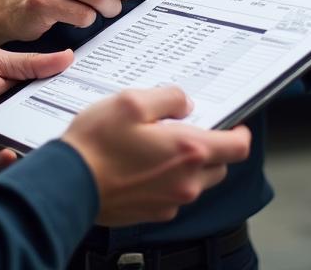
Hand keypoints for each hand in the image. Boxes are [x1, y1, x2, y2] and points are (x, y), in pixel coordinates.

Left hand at [0, 47, 73, 172]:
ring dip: (33, 144)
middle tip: (75, 125)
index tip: (90, 96)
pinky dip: (7, 159)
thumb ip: (31, 64)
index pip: (48, 93)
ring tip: (46, 142)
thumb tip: (67, 57)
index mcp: (17, 87)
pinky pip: (1, 161)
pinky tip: (10, 152)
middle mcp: (11, 112)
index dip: (66, 95)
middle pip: (40, 121)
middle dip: (56, 124)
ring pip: (24, 143)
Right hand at [62, 88, 251, 225]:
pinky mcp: (154, 213)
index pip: (237, 147)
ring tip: (157, 145)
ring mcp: (171, 201)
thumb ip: (167, 98)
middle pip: (219, 165)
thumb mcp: (131, 101)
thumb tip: (185, 104)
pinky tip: (141, 164)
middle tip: (184, 128)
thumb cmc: (98, 143)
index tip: (235, 124)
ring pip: (197, 181)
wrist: (70, 184)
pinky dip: (168, 179)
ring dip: (189, 164)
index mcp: (188, 151)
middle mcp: (187, 182)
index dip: (240, 133)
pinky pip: (174, 194)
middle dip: (210, 146)